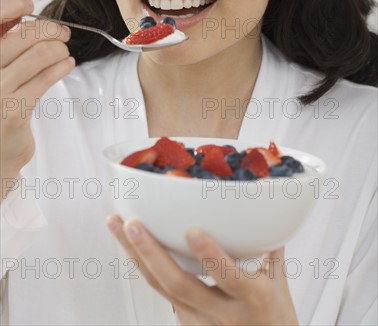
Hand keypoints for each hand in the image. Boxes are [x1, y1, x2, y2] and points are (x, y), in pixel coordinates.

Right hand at [0, 0, 74, 195]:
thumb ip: (0, 27)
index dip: (12, 4)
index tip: (27, 5)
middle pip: (23, 34)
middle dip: (49, 29)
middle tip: (62, 32)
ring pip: (39, 54)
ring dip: (59, 48)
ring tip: (63, 51)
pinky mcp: (13, 110)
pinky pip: (45, 78)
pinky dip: (61, 66)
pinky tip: (66, 64)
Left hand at [107, 215, 298, 325]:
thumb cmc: (275, 322)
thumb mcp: (280, 286)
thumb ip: (272, 248)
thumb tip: (271, 212)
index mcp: (252, 298)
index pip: (229, 278)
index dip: (210, 256)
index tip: (193, 231)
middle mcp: (221, 312)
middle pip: (178, 285)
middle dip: (151, 252)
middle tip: (132, 224)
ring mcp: (199, 321)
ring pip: (159, 286)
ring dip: (135, 254)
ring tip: (118, 225)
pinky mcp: (186, 323)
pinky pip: (159, 290)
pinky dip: (143, 264)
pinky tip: (129, 244)